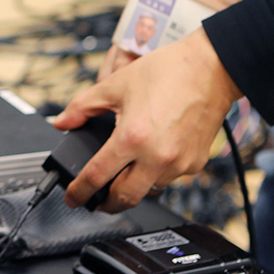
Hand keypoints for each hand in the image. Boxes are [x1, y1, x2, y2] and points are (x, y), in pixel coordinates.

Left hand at [53, 28, 242, 212]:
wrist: (210, 69)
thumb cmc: (167, 72)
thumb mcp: (115, 84)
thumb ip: (83, 106)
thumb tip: (62, 122)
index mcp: (132, 137)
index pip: (97, 176)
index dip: (80, 191)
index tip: (73, 198)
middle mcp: (156, 157)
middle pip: (125, 198)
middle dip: (107, 204)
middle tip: (97, 200)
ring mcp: (179, 164)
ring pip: (149, 188)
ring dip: (135, 184)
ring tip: (128, 168)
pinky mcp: (195, 164)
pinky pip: (170, 177)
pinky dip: (157, 171)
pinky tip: (154, 153)